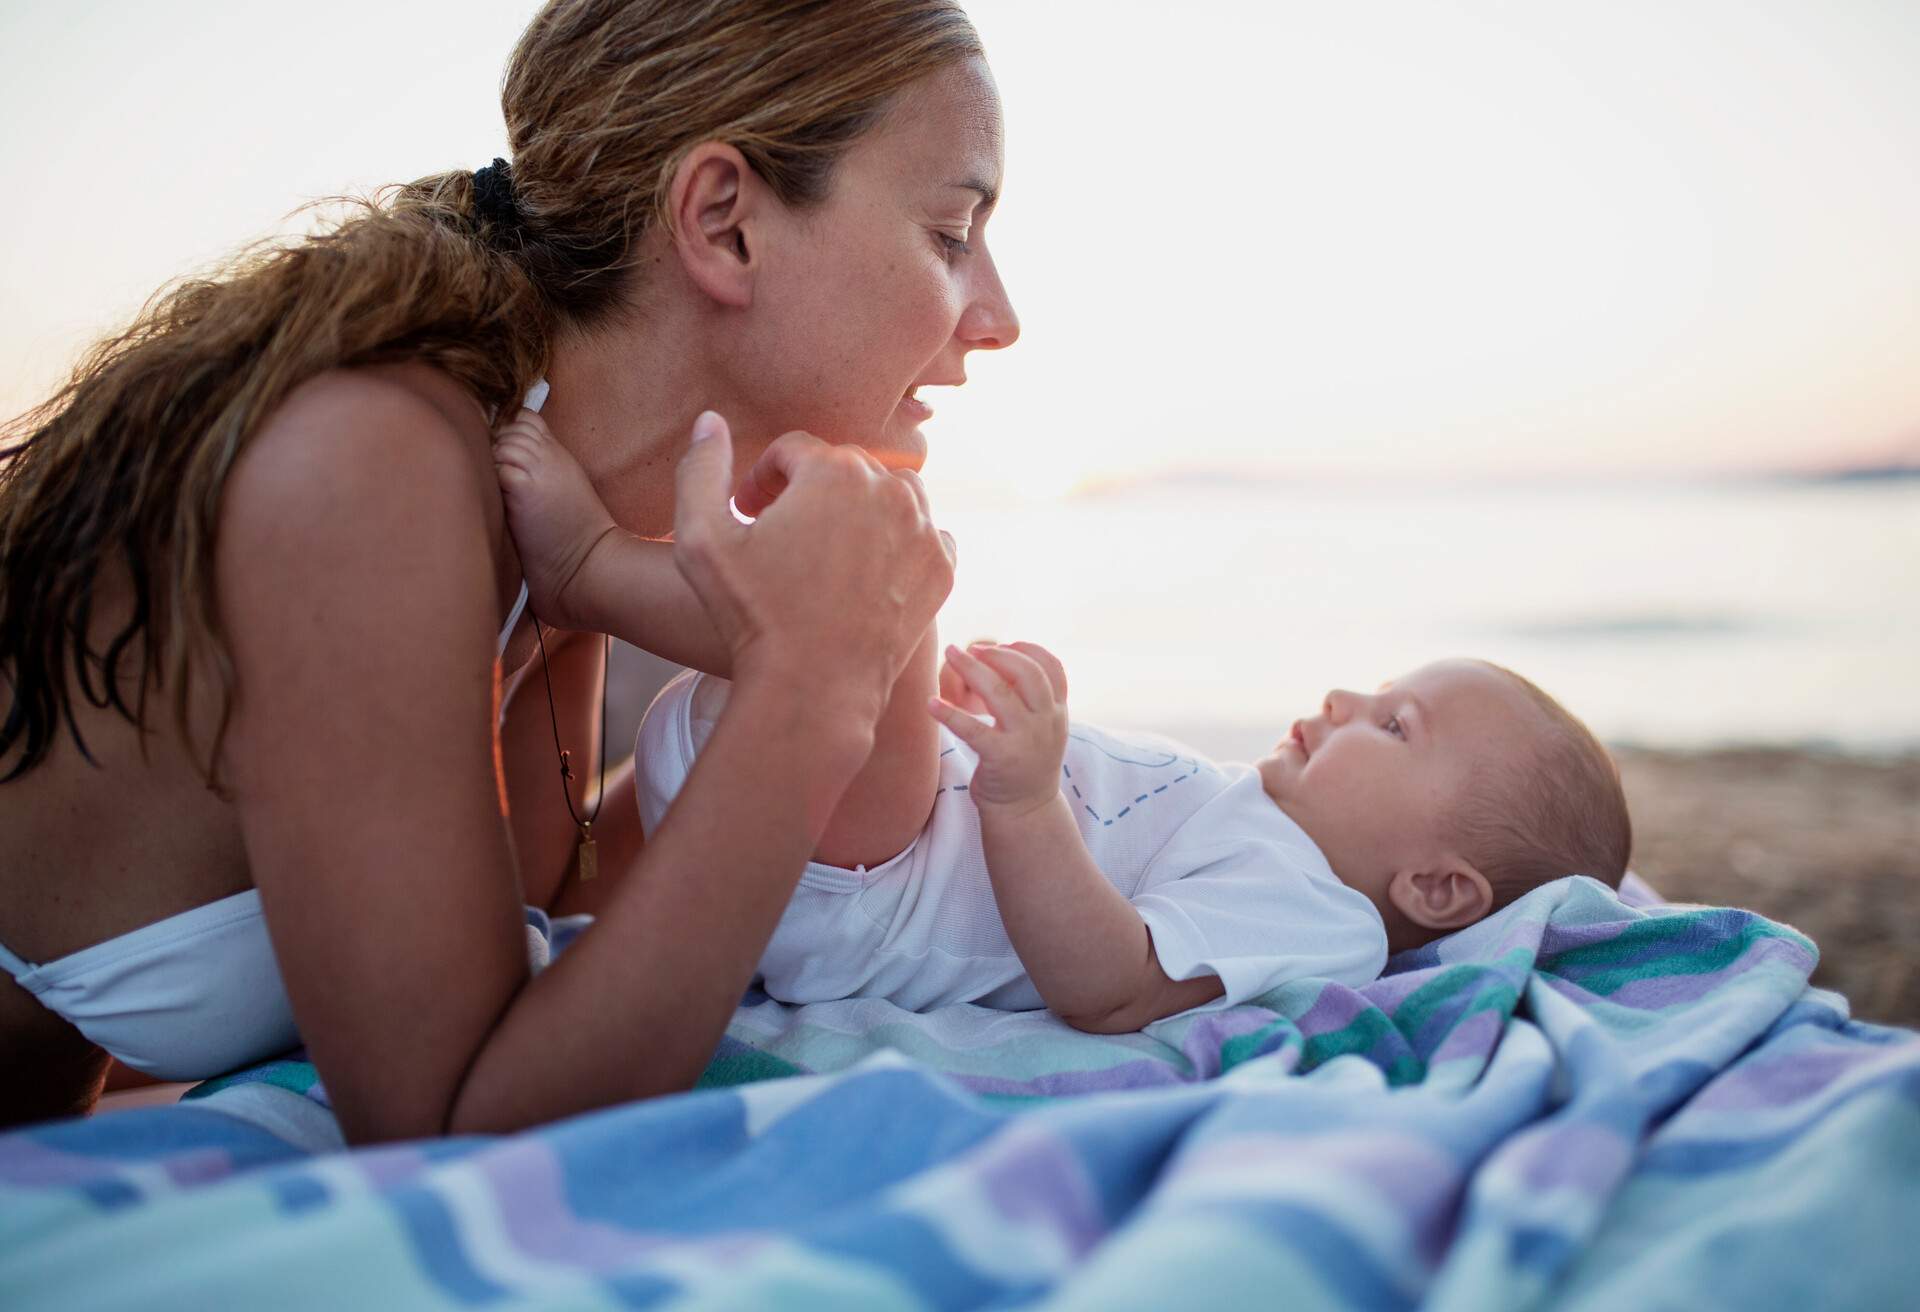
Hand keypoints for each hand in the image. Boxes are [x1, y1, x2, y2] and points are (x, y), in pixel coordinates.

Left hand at [492, 408, 617, 631]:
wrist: (591, 563)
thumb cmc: (574, 536)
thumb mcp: (564, 488)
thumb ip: (541, 468)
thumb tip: (505, 464)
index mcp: (559, 453)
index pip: (525, 418)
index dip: (508, 429)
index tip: (502, 456)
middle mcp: (550, 454)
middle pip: (509, 425)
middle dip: (495, 444)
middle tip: (494, 478)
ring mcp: (538, 468)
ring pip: (500, 442)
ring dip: (490, 462)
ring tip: (496, 493)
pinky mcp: (524, 488)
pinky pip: (495, 466)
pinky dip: (489, 479)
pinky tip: (495, 501)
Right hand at [675, 412, 954, 721]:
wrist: (814, 687)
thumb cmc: (753, 614)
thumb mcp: (700, 538)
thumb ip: (700, 468)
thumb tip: (711, 421)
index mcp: (834, 470)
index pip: (794, 450)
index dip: (762, 477)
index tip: (748, 512)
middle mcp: (890, 488)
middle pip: (843, 468)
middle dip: (810, 492)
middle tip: (782, 534)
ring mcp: (924, 527)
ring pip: (888, 494)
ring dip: (858, 509)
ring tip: (825, 547)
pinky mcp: (943, 565)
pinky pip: (921, 531)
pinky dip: (896, 541)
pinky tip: (865, 569)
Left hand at [928, 642, 1070, 816]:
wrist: (1026, 810)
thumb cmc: (1025, 760)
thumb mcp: (1040, 726)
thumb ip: (1030, 696)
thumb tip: (998, 656)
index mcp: (1057, 711)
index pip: (1052, 667)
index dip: (1028, 649)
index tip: (1003, 643)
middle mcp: (1046, 722)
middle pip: (1028, 673)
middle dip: (998, 654)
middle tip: (972, 648)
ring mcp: (1025, 739)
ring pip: (1000, 693)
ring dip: (972, 669)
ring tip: (950, 653)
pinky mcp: (1001, 758)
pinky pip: (973, 730)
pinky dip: (950, 714)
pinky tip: (931, 703)